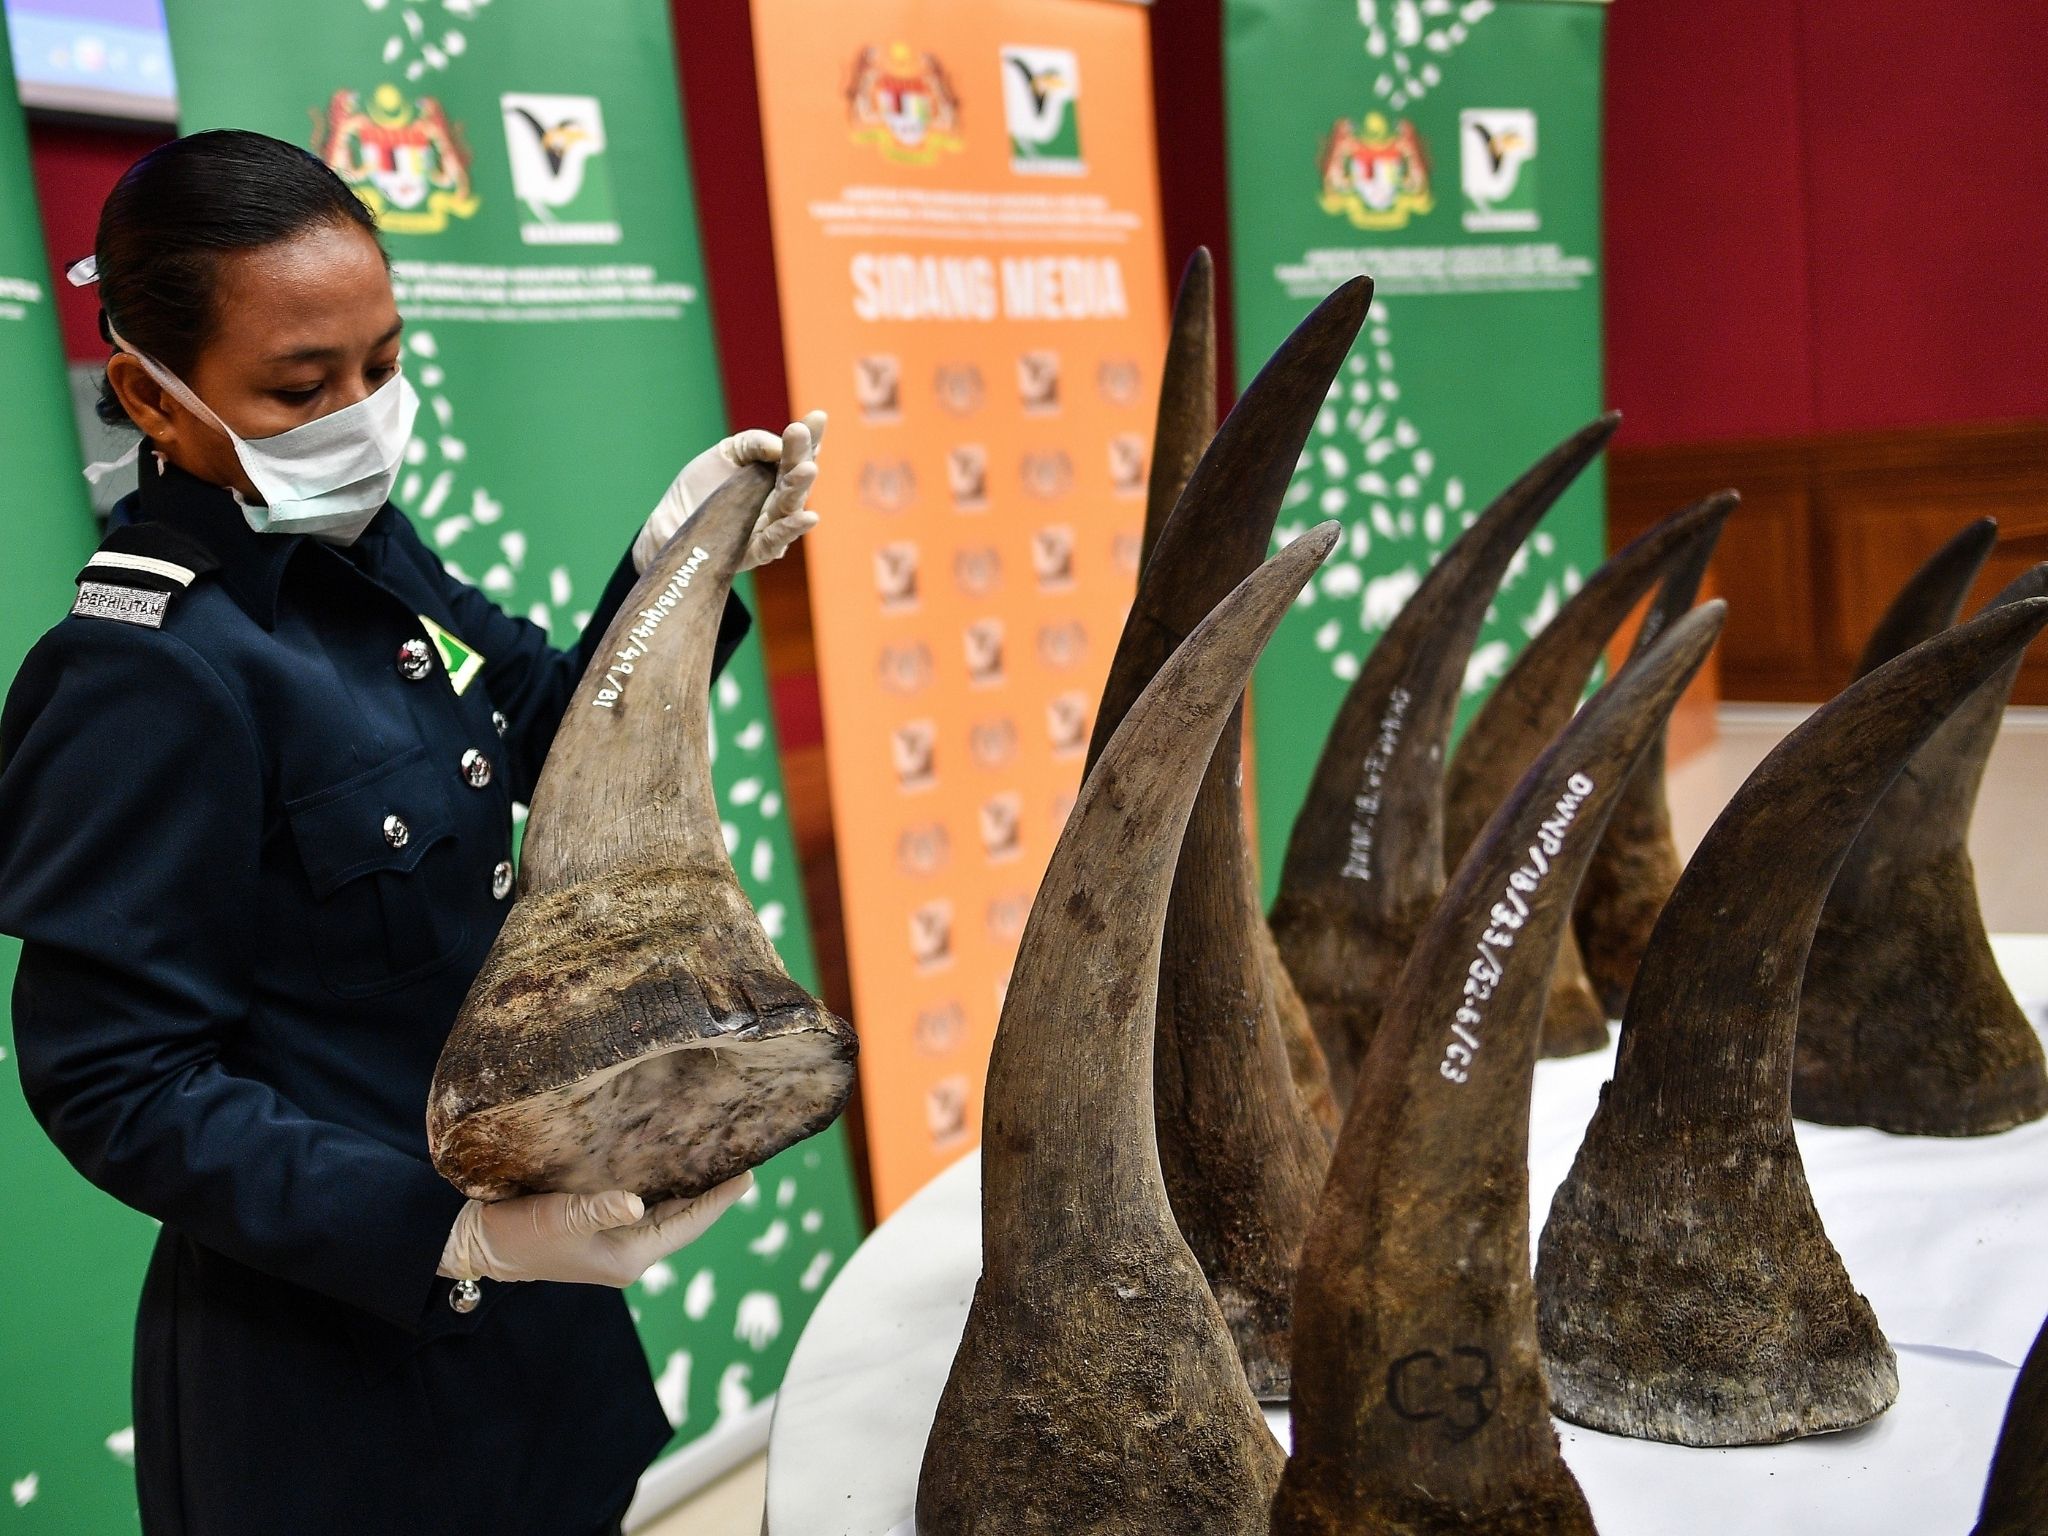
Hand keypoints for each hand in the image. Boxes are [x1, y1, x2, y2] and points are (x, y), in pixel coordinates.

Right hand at [437, 1173, 751, 1287]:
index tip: (751, 1172)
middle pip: (686, 1216)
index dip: (721, 1198)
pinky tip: (670, 1155)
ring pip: (668, 1208)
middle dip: (712, 1187)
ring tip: (716, 1148)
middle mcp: (631, 1249)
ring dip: (689, 1182)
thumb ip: (600, 1209)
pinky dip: (662, 1180)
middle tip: (742, 1150)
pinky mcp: (602, 1223)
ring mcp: (617, 1237)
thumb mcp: (560, 1219)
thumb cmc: (519, 1234)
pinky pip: (646, 1200)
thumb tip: (638, 1204)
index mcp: (631, 1256)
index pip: (690, 1224)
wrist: (477, 1241)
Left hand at [633, 411, 826, 575]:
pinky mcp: (754, 551)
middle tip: (798, 433)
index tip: (818, 416)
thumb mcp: (727, 453)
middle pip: (795, 478)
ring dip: (799, 488)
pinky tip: (808, 516)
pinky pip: (775, 542)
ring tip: (807, 469)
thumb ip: (754, 443)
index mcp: (775, 475)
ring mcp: (768, 526)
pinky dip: (791, 530)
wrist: (668, 521)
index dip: (809, 437)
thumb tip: (779, 447)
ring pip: (790, 508)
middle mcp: (778, 501)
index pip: (796, 455)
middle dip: (800, 455)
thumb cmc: (700, 486)